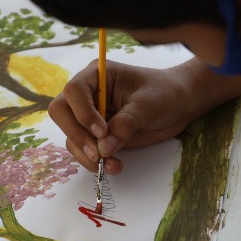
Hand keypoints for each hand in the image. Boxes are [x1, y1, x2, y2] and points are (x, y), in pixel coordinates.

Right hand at [48, 60, 215, 173]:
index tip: (102, 131)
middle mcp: (88, 95)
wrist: (179, 104)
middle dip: (77, 135)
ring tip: (112, 164)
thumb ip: (125, 124)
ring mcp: (90, 116)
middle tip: (98, 153)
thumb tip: (104, 147)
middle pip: (61, 113)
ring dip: (87, 154)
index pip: (74, 91)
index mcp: (97, 75)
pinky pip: (85, 150)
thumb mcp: (147, 105)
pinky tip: (115, 165)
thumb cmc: (165, 93)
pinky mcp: (97, 135)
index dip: (82, 112)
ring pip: (71, 136)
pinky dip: (95, 161)